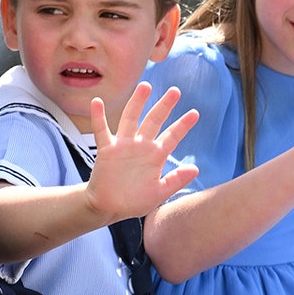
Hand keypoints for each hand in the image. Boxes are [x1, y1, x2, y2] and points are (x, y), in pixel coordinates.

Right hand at [84, 82, 199, 223]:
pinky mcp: (107, 150)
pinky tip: (97, 102)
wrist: (109, 208)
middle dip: (164, 106)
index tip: (195, 113)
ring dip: (137, 103)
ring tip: (146, 86)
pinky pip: (101, 131)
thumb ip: (176, 180)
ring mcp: (123, 146)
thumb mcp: (159, 193)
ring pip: (131, 119)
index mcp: (155, 156)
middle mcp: (141, 146)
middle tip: (175, 91)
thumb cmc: (134, 201)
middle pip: (153, 121)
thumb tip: (196, 168)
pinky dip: (98, 117)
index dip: (183, 125)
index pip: (171, 136)